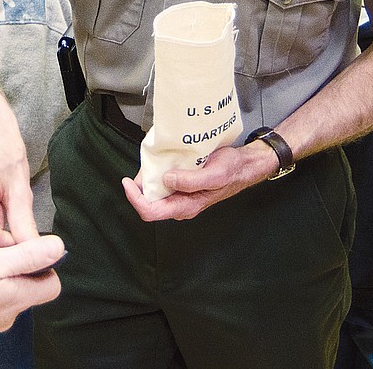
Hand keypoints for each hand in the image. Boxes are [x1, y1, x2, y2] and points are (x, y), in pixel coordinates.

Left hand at [121, 141, 277, 221]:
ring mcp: (180, 194)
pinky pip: (162, 181)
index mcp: (186, 206)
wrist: (244, 165)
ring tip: (147, 161)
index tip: (127, 182)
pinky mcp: (181, 184)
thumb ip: (191, 181)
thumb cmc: (232, 171)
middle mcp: (180, 203)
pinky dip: (156, 171)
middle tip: (137, 168)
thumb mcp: (214, 175)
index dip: (135, 199)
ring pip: (154, 191)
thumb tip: (166, 180)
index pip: (151, 212)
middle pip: (148, 202)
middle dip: (138, 187)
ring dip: (146, 177)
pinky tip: (158, 159)